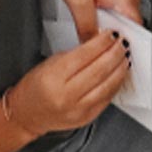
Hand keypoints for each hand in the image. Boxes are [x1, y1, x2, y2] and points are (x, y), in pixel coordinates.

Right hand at [5, 31, 129, 136]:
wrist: (27, 114)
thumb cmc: (35, 88)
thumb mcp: (49, 64)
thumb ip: (75, 55)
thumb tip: (100, 44)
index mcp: (53, 78)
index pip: (84, 55)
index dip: (102, 42)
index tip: (111, 34)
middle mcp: (66, 95)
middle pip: (99, 70)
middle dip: (115, 53)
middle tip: (122, 44)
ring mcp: (78, 109)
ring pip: (108, 85)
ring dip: (120, 69)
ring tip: (125, 57)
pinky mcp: (87, 117)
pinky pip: (108, 98)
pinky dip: (117, 83)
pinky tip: (120, 74)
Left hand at [50, 0, 140, 40]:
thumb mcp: (78, 3)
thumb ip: (88, 27)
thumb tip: (93, 45)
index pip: (136, 30)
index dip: (128, 44)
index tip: (119, 54)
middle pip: (131, 23)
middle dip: (117, 34)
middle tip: (101, 44)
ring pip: (124, 14)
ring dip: (112, 23)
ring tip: (95, 27)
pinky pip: (120, 4)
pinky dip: (110, 12)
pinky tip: (95, 12)